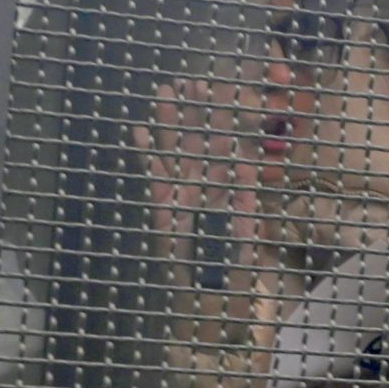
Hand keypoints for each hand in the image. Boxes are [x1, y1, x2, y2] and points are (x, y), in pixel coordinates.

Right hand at [129, 52, 313, 314]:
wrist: (211, 306)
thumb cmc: (235, 273)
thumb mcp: (248, 238)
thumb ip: (246, 206)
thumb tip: (247, 169)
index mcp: (233, 189)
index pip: (232, 148)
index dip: (229, 120)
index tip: (227, 92)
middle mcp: (208, 187)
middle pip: (201, 142)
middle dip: (196, 113)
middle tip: (190, 82)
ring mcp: (183, 195)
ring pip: (176, 152)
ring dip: (169, 125)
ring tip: (164, 94)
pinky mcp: (163, 209)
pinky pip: (154, 177)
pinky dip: (147, 155)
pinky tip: (139, 131)